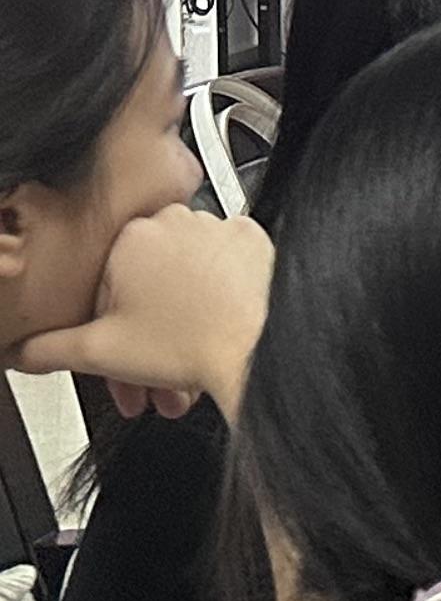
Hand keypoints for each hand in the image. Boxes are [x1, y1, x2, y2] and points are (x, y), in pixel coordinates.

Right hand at [13, 208, 274, 421]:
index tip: (114, 358)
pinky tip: (209, 334)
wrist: (258, 350)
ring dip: (175, 330)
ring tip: (179, 375)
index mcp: (132, 236)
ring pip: (183, 283)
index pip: (103, 285)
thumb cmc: (190, 343)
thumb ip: (49, 348)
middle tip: (145, 379)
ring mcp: (219, 228)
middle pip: (146, 287)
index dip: (105, 332)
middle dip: (142, 342)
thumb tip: (23, 351)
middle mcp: (177, 221)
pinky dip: (212, 303)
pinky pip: (221, 273)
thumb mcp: (99, 351)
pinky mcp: (255, 242)